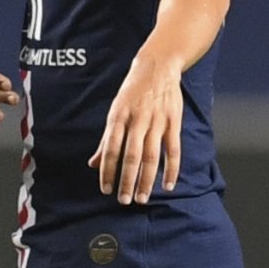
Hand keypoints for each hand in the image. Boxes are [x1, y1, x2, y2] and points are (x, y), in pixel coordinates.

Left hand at [88, 53, 182, 203]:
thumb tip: (94, 164)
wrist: (157, 67)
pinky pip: (173, 150)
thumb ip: (107, 140)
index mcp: (118, 117)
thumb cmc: (132, 92)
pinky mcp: (174, 122)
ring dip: (147, 179)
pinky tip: (167, 185)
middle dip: (126, 180)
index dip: (108, 170)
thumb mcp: (115, 112)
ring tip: (141, 197)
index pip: (111, 149)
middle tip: (123, 200)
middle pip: (131, 156)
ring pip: (151, 156)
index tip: (105, 189)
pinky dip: (172, 169)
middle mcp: (137, 121)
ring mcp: (157, 122)